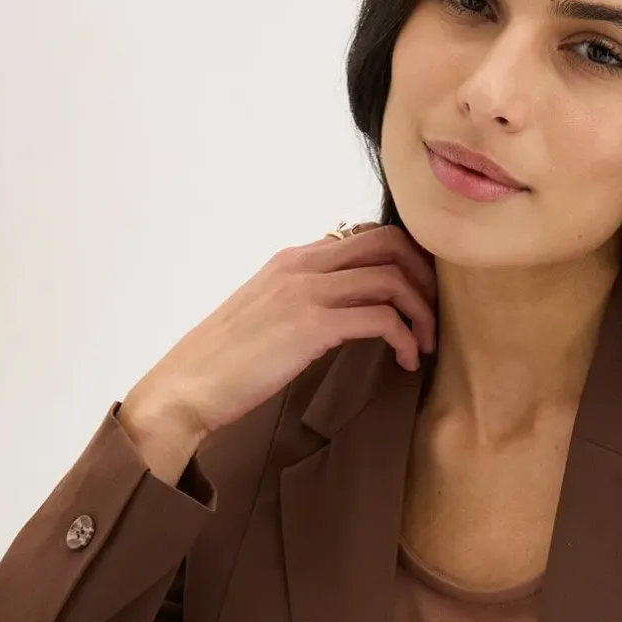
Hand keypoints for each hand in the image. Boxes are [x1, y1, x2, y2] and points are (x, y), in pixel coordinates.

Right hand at [127, 220, 437, 443]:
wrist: (187, 387)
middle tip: (434, 317)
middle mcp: (302, 265)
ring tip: (425, 346)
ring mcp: (306, 292)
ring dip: (422, 313)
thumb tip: (341, 313)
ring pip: (391, 279)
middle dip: (425, 277)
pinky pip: (380, 318)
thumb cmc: (226, 364)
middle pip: (390, 243)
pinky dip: (404, 338)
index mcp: (293, 259)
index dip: (407, 261)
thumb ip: (302, 302)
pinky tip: (407, 362)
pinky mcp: (310, 326)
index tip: (421, 298)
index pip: (368, 235)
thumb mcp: (266, 317)